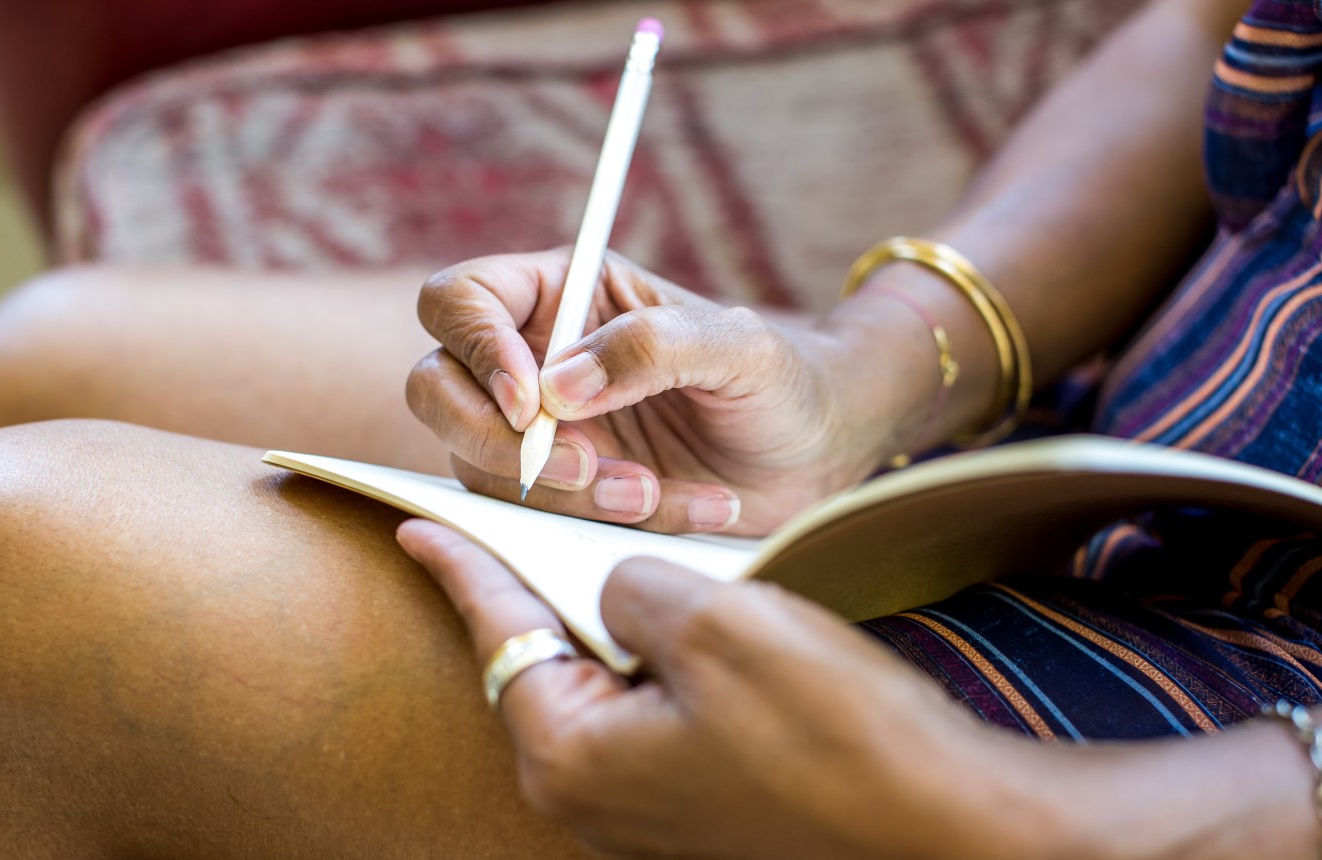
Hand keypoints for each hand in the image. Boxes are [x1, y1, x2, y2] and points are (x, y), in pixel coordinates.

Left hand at [396, 518, 1050, 859]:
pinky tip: (678, 618)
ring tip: (600, 555)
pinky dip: (651, 658)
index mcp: (570, 751)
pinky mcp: (692, 805)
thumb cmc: (828, 730)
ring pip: (598, 684)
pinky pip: (645, 713)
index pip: (499, 630)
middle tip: (510, 519)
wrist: (938, 824)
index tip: (415, 524)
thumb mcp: (713, 622)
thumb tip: (620, 590)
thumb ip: (630, 586)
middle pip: (540, 660)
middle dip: (533, 586)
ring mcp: (642, 809)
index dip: (461, 564)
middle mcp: (589, 794)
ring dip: (604, 619)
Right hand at [407, 250, 912, 534]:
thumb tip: (556, 389)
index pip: (459, 301)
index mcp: (561, 293)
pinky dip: (605, 525)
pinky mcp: (562, 497)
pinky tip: (684, 508)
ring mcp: (539, 434)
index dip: (474, 347)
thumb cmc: (780, 380)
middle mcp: (532, 361)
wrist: (814, 459)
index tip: (530, 401)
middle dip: (498, 441)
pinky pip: (541, 521)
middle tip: (584, 466)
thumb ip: (651, 346)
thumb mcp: (737, 346)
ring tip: (655, 491)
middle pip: (437, 390)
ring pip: (483, 468)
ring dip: (567, 494)